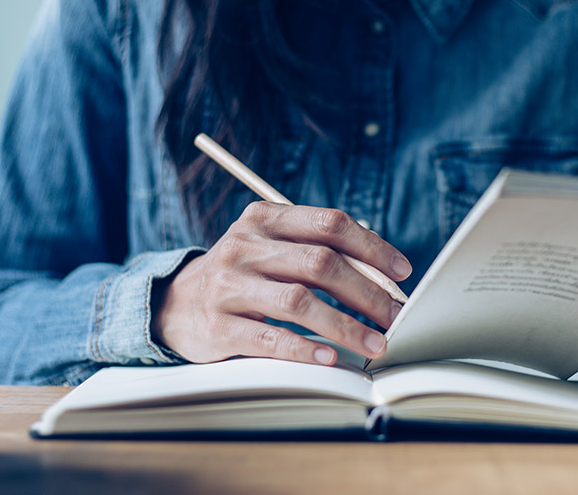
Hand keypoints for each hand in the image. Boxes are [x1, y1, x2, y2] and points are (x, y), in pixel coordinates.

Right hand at [153, 202, 411, 365]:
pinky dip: (305, 349)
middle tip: (395, 316)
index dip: (371, 247)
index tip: (402, 272)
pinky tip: (331, 358)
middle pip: (319, 262)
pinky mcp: (217, 327)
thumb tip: (385, 279)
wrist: (174, 303)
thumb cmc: (242, 275)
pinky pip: (270, 339)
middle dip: (366, 292)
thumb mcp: (271, 248)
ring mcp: (227, 286)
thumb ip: (318, 251)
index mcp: (263, 219)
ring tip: (375, 343)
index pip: (328, 223)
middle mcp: (243, 246)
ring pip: (298, 301)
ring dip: (344, 325)